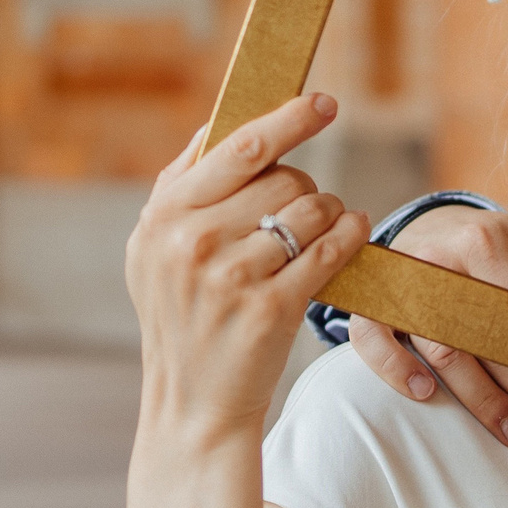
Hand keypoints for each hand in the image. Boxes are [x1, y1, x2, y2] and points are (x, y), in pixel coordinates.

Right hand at [126, 94, 370, 443]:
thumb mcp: (153, 252)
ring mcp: (231, 276)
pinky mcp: (270, 308)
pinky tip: (353, 234)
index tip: (324, 103)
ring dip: (330, 214)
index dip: (288, 120)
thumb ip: (181, 188)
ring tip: (324, 230)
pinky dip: (349, 237)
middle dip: (305, 188)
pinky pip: (330, 252)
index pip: (238, 149)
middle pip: (284, 178)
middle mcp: (192, 242)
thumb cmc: (182, 316)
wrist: (191, 403)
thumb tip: (217, 121)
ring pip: (312, 212)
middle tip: (306, 209)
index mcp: (163, 217)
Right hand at [350, 205, 507, 452]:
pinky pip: (373, 340)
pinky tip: (426, 397)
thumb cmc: (498, 245)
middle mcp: (439, 261)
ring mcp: (401, 283)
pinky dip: (395, 369)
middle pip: (490, 340)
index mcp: (484, 241)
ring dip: (483, 401)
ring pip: (444, 352)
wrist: (435, 228)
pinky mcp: (372, 303)